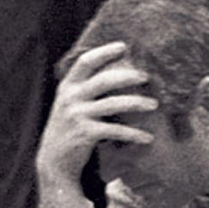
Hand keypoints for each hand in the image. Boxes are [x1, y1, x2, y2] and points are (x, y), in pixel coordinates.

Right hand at [37, 38, 156, 201]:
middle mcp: (70, 98)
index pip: (85, 62)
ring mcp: (77, 115)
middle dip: (127, 76)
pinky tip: (148, 137)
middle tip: (146, 77)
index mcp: (67, 87)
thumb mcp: (71, 104)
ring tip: (154, 104)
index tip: (123, 46)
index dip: (104, 52)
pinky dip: (133, 134)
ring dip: (136, 103)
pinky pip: (115, 130)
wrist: (54, 161)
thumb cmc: (69, 130)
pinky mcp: (85, 134)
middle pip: (103, 79)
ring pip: (113, 104)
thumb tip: (115, 74)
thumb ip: (86, 89)